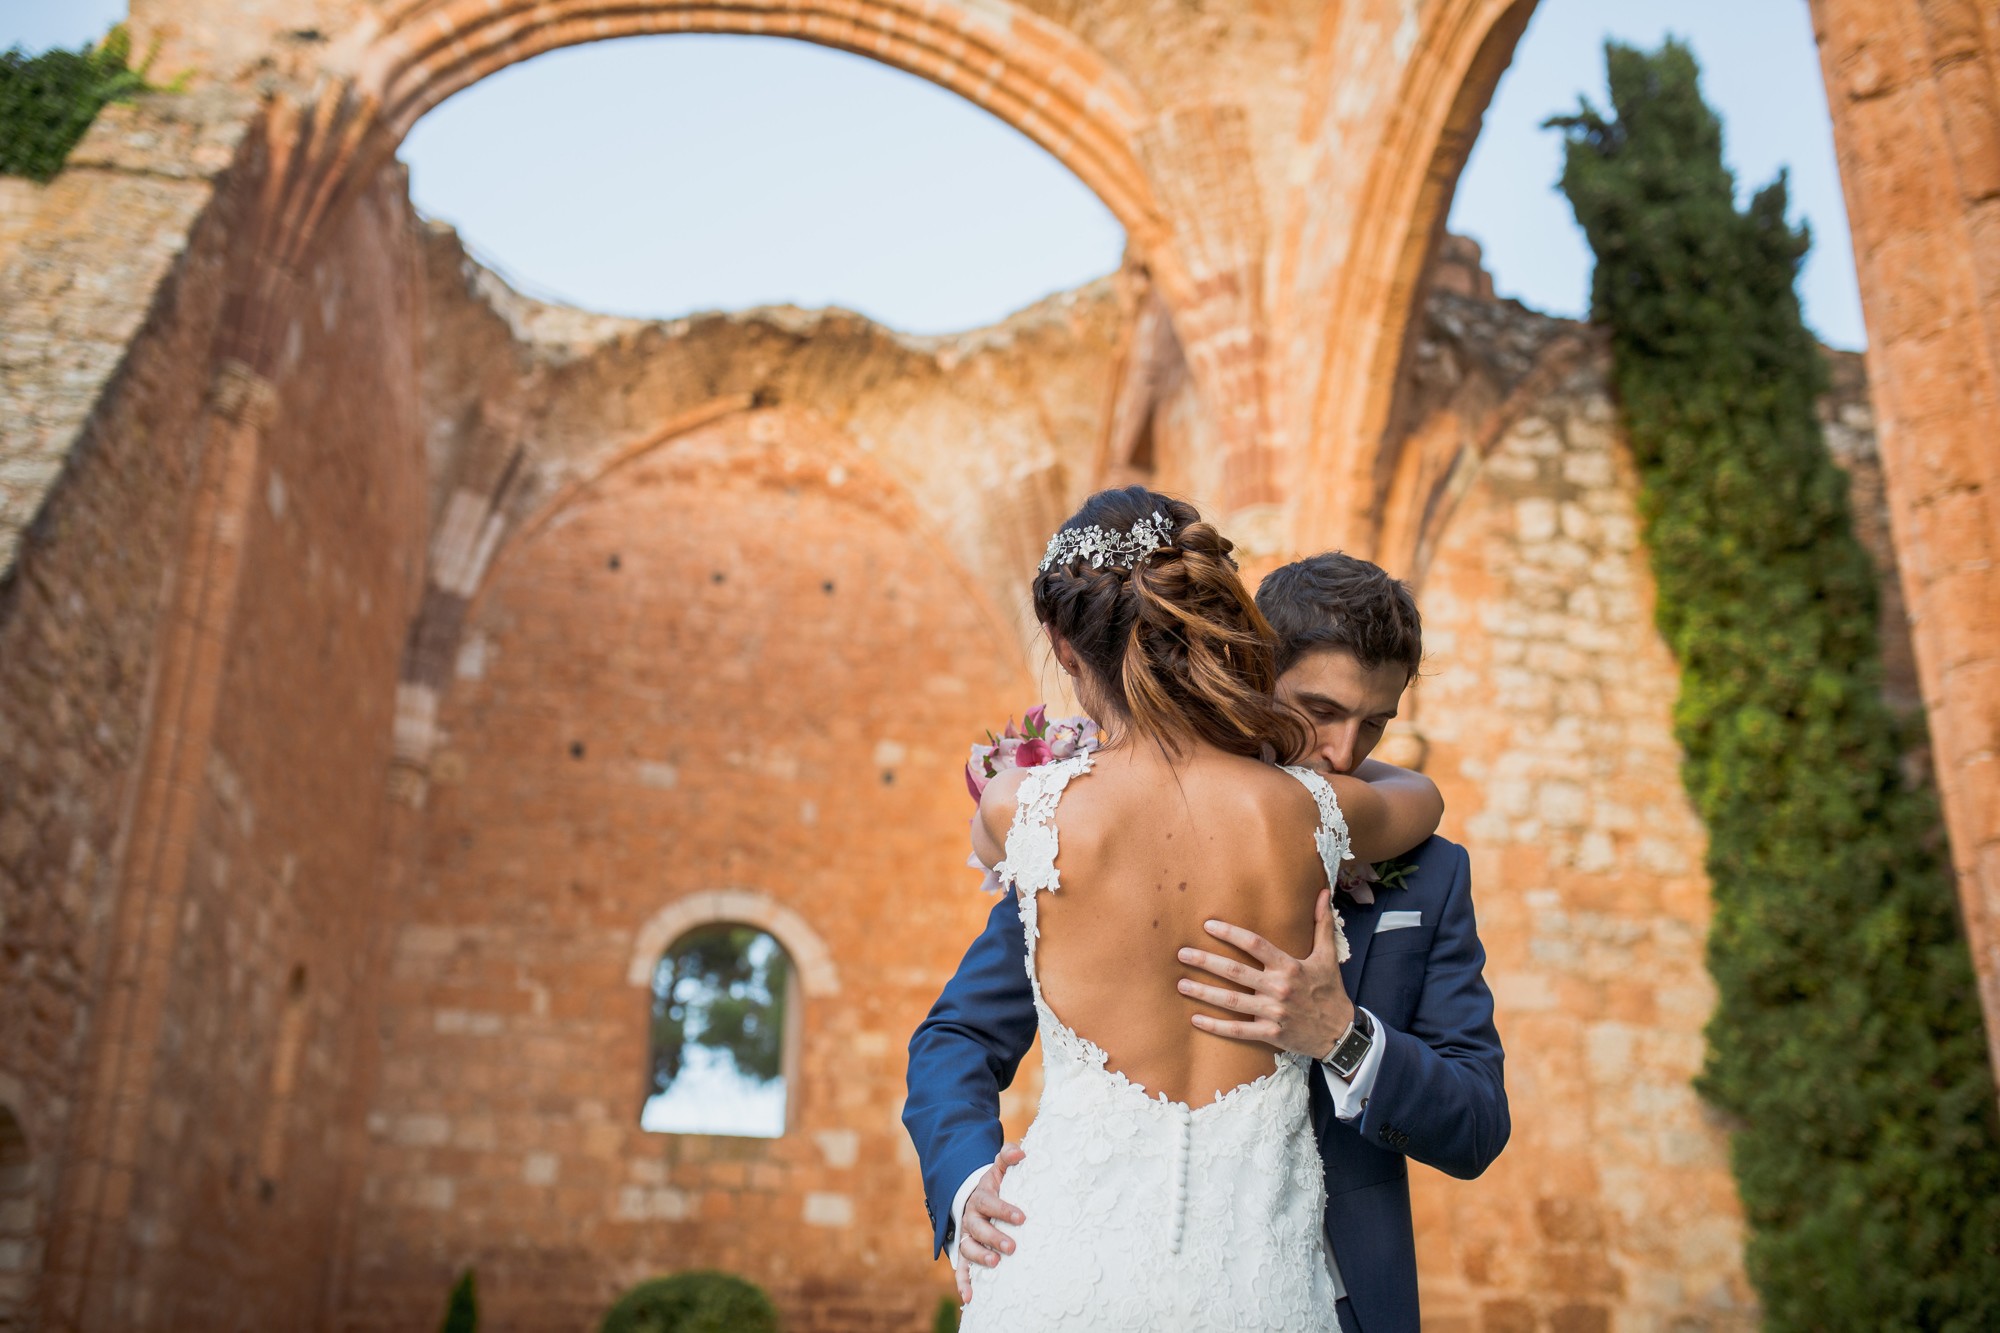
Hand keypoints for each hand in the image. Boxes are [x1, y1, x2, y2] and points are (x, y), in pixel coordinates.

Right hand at [954, 1142, 1026, 1301]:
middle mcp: (970, 1218)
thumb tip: (1020, 1153)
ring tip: (995, 1263)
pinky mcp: (964, 1253)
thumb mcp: (999, 1170)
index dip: (1004, 1210)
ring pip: (968, 1248)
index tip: (1022, 1217)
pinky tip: (970, 1298)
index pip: (990, 1203)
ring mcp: (966, 1236)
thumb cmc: (993, 1187)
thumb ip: (1008, 1158)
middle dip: (994, 1237)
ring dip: (980, 1257)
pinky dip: (963, 1283)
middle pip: (979, 1228)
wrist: (972, 1199)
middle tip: (1012, 1247)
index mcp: (980, 1199)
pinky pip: (961, 1269)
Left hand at [1177, 889, 1354, 1058]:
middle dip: (1206, 961)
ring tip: (1181, 983)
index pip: (1254, 944)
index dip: (1230, 933)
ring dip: (1204, 992)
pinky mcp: (1270, 1034)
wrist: (1341, 1034)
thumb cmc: (1330, 991)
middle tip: (1182, 953)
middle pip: (1235, 972)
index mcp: (1290, 966)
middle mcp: (1279, 988)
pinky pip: (1239, 1030)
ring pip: (1232, 1001)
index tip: (1208, 925)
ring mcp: (1273, 1012)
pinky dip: (1216, 1026)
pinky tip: (1196, 1019)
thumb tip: (1324, 893)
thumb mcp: (1328, 957)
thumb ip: (1322, 924)